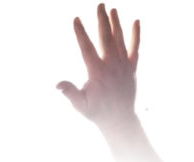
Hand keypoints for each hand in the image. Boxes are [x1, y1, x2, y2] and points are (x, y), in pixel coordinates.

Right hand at [57, 3, 139, 130]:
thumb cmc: (96, 112)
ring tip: (112, 10)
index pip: (87, 48)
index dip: (81, 33)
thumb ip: (70, 93)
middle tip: (100, 5)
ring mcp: (123, 65)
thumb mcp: (80, 105)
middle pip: (106, 38)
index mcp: (97, 72)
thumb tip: (58, 84)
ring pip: (120, 39)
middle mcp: (112, 65)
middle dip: (102, 20)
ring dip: (116, 23)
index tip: (76, 19)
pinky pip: (135, 47)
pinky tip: (136, 21)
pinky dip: (136, 35)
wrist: (119, 118)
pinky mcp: (132, 67)